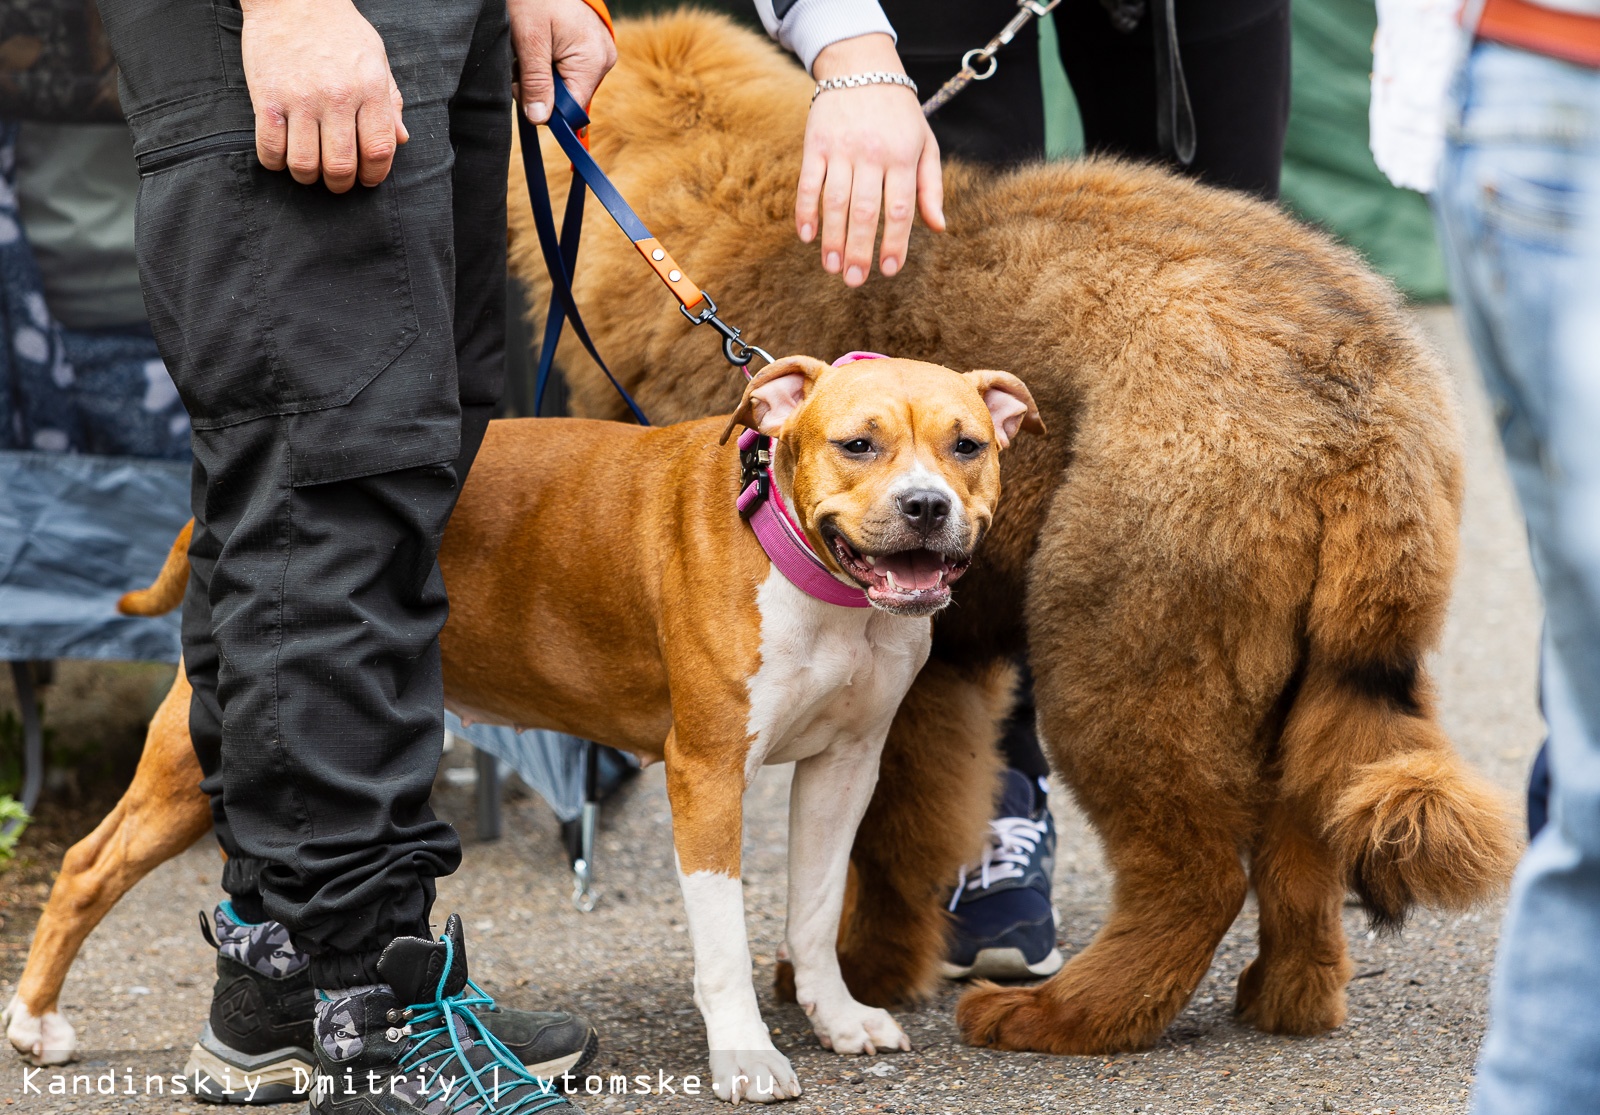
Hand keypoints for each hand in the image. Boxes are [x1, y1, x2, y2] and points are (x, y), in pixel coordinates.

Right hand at [240, 0, 407, 191]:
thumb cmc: (339, 30)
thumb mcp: (376, 59)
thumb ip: (390, 102)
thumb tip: (401, 140)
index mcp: (369, 89)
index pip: (379, 150)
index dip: (375, 174)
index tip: (368, 178)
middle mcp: (337, 97)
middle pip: (341, 165)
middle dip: (341, 184)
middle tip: (337, 181)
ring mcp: (300, 99)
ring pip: (305, 164)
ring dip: (308, 178)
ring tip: (310, 171)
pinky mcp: (267, 98)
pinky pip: (270, 148)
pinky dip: (275, 163)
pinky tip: (282, 157)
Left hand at [510, 0, 617, 122]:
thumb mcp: (529, 39)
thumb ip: (535, 81)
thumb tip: (540, 119)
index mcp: (593, 60)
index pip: (573, 108)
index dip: (545, 107)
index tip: (522, 88)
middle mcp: (603, 61)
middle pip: (569, 98)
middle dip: (540, 88)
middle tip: (522, 63)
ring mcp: (599, 55)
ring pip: (566, 86)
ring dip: (541, 76)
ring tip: (530, 51)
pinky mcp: (591, 50)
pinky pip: (569, 71)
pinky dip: (549, 66)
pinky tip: (540, 49)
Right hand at [799, 34, 944, 286]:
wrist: (862, 66)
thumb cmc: (899, 114)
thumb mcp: (925, 144)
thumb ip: (931, 187)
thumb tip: (938, 227)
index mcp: (903, 157)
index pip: (899, 209)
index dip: (895, 242)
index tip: (889, 270)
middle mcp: (872, 154)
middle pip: (866, 211)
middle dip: (860, 250)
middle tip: (855, 281)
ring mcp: (842, 149)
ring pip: (836, 201)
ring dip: (833, 239)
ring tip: (832, 268)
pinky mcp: (816, 143)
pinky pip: (809, 183)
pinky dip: (806, 211)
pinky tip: (806, 237)